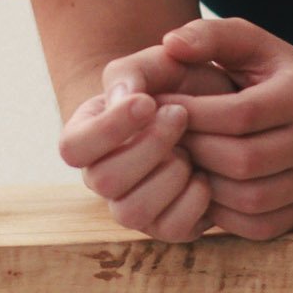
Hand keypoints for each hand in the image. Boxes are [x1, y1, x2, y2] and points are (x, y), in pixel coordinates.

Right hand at [58, 49, 239, 241]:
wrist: (220, 110)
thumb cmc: (178, 83)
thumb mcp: (157, 64)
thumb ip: (132, 71)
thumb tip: (119, 98)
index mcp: (87, 137)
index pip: (72, 148)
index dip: (107, 129)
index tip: (147, 101)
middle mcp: (102, 178)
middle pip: (103, 181)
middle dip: (148, 145)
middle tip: (180, 114)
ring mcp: (132, 207)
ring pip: (132, 212)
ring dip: (170, 173)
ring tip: (191, 147)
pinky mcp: (167, 225)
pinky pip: (173, 228)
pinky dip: (195, 198)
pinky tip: (204, 172)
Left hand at [156, 17, 292, 240]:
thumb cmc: (271, 73)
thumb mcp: (248, 43)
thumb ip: (210, 36)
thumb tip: (171, 44)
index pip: (240, 114)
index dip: (193, 113)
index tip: (159, 106)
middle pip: (243, 160)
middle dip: (196, 149)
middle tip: (164, 139)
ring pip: (249, 197)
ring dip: (205, 183)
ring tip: (181, 161)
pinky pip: (258, 225)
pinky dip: (224, 213)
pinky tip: (203, 186)